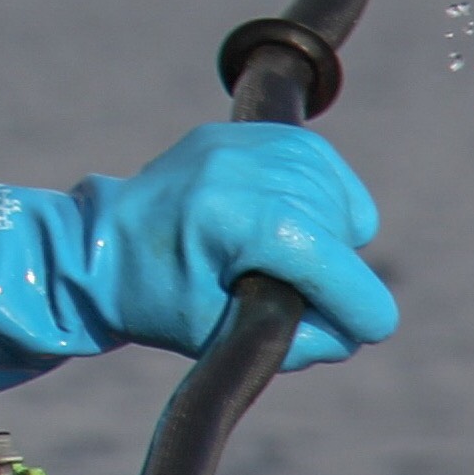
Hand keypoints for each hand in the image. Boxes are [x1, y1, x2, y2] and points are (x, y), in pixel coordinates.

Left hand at [75, 121, 397, 371]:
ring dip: (333, 234)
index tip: (374, 328)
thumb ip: (295, 342)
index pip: (324, 257)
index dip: (359, 301)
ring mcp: (244, 142)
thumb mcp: (220, 338)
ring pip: (337, 191)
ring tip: (291, 262)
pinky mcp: (248, 132)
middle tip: (299, 302)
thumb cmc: (154, 300)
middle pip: (338, 227)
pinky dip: (324, 196)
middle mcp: (240, 166)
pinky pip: (320, 163)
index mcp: (229, 217)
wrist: (98, 247)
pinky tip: (298, 224)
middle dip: (335, 275)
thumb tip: (355, 332)